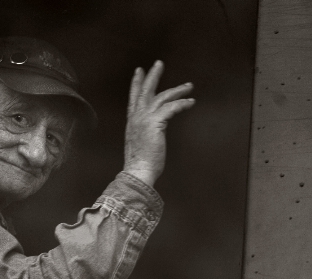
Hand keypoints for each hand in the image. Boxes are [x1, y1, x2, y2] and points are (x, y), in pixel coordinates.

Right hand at [123, 60, 194, 185]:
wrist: (138, 170)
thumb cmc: (140, 162)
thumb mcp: (140, 143)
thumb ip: (145, 133)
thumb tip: (153, 133)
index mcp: (132, 121)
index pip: (134, 98)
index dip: (137, 83)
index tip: (140, 71)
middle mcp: (136, 117)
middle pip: (145, 91)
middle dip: (153, 76)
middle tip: (159, 63)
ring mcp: (145, 119)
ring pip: (162, 97)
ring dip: (177, 90)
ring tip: (189, 86)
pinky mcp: (155, 123)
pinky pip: (171, 108)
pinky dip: (182, 104)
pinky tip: (191, 102)